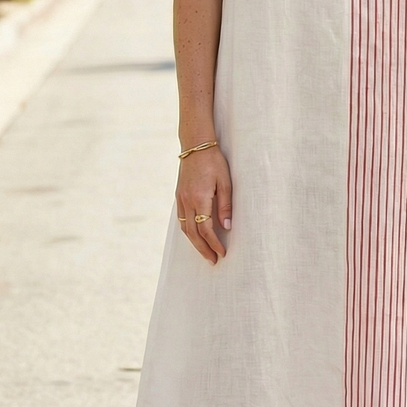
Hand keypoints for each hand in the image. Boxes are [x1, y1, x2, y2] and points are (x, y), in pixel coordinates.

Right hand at [176, 147, 231, 264]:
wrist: (195, 145)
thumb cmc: (214, 162)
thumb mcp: (225, 182)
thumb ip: (225, 205)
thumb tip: (227, 226)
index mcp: (199, 198)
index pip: (206, 229)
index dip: (214, 243)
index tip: (222, 252)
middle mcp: (187, 201)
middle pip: (193, 233)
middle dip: (203, 249)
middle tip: (213, 261)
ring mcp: (180, 199)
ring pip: (185, 228)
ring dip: (194, 243)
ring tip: (205, 253)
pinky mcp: (178, 196)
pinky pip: (181, 220)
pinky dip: (188, 232)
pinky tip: (194, 236)